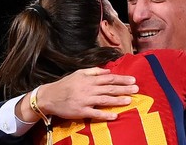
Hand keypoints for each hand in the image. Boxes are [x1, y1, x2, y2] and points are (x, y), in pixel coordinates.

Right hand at [22, 67, 137, 120]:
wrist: (49, 97)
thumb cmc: (65, 85)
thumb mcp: (78, 73)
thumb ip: (93, 71)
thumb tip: (108, 71)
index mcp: (88, 79)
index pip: (109, 78)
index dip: (122, 79)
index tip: (133, 80)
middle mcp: (88, 89)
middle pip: (109, 88)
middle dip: (124, 88)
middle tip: (136, 89)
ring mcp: (85, 100)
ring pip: (105, 100)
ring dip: (118, 100)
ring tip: (129, 100)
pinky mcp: (81, 111)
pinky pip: (95, 113)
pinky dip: (105, 114)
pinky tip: (115, 115)